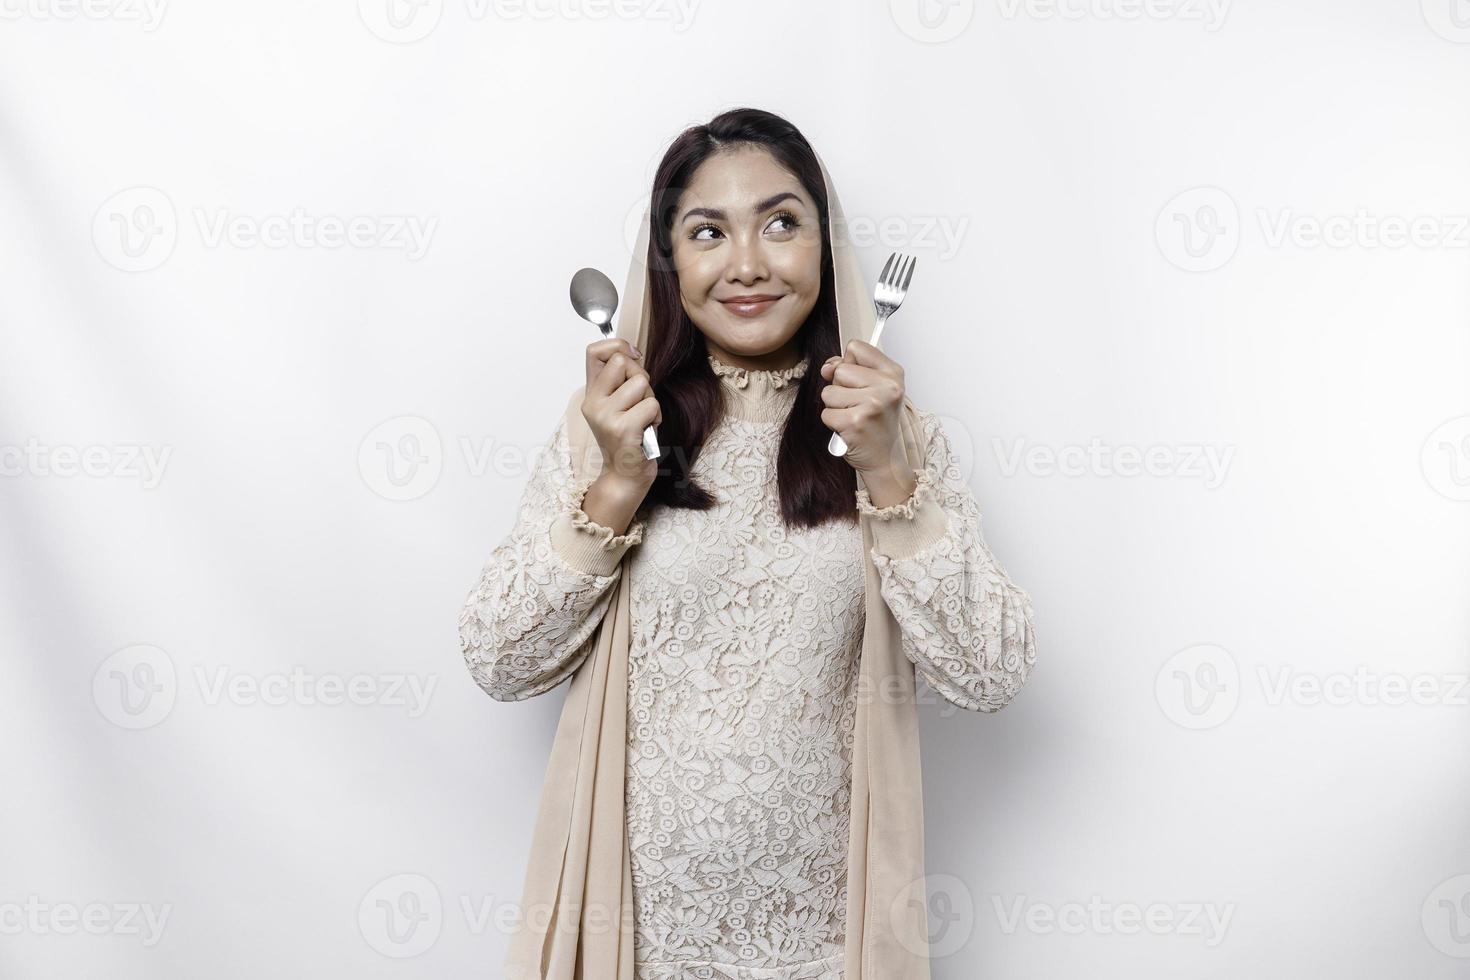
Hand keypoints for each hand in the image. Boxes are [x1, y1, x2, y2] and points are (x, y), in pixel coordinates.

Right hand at [581, 338, 660, 488]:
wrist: (625, 476)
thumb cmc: (628, 439)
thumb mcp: (617, 406)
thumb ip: (619, 380)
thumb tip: (630, 352)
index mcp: (591, 394)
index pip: (594, 351)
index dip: (618, 346)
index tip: (633, 357)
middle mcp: (593, 403)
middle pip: (623, 362)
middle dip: (641, 376)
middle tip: (639, 401)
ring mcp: (606, 416)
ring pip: (641, 383)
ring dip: (650, 400)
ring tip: (642, 418)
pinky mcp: (623, 429)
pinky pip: (651, 405)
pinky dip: (656, 417)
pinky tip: (646, 431)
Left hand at [819, 339, 910, 483]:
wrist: (885, 459)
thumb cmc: (877, 423)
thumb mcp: (874, 389)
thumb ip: (850, 369)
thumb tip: (827, 367)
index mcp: (893, 373)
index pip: (856, 347)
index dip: (848, 362)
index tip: (857, 380)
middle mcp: (887, 387)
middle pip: (840, 370)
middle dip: (840, 388)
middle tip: (858, 405)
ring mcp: (872, 404)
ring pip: (829, 392)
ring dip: (835, 407)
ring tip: (854, 417)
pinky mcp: (855, 422)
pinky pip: (826, 413)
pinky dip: (833, 423)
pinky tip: (849, 429)